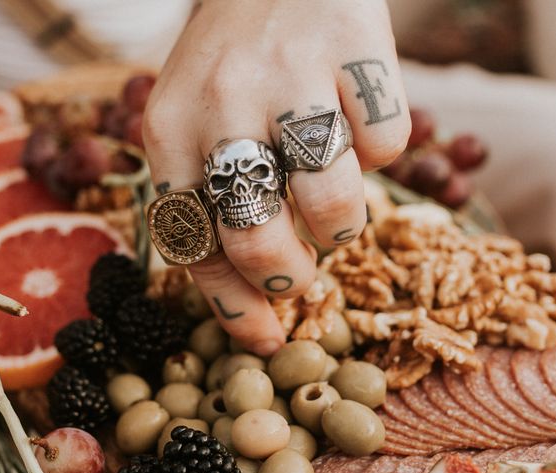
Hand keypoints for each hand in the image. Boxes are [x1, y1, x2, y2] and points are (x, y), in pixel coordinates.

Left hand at [143, 0, 409, 354]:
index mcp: (167, 128)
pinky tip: (358, 125)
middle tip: (301, 273)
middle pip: (256, 239)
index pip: (191, 243)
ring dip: (341, 226)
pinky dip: (381, 151)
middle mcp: (220, 101)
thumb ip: (211, 200)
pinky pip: (388, 146)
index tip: (262, 340)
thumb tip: (255, 304)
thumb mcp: (194, 121)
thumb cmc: (236, 61)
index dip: (230, 305)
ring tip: (333, 200)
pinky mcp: (356, 49)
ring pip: (332, 205)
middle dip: (287, 278)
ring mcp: (290, 73)